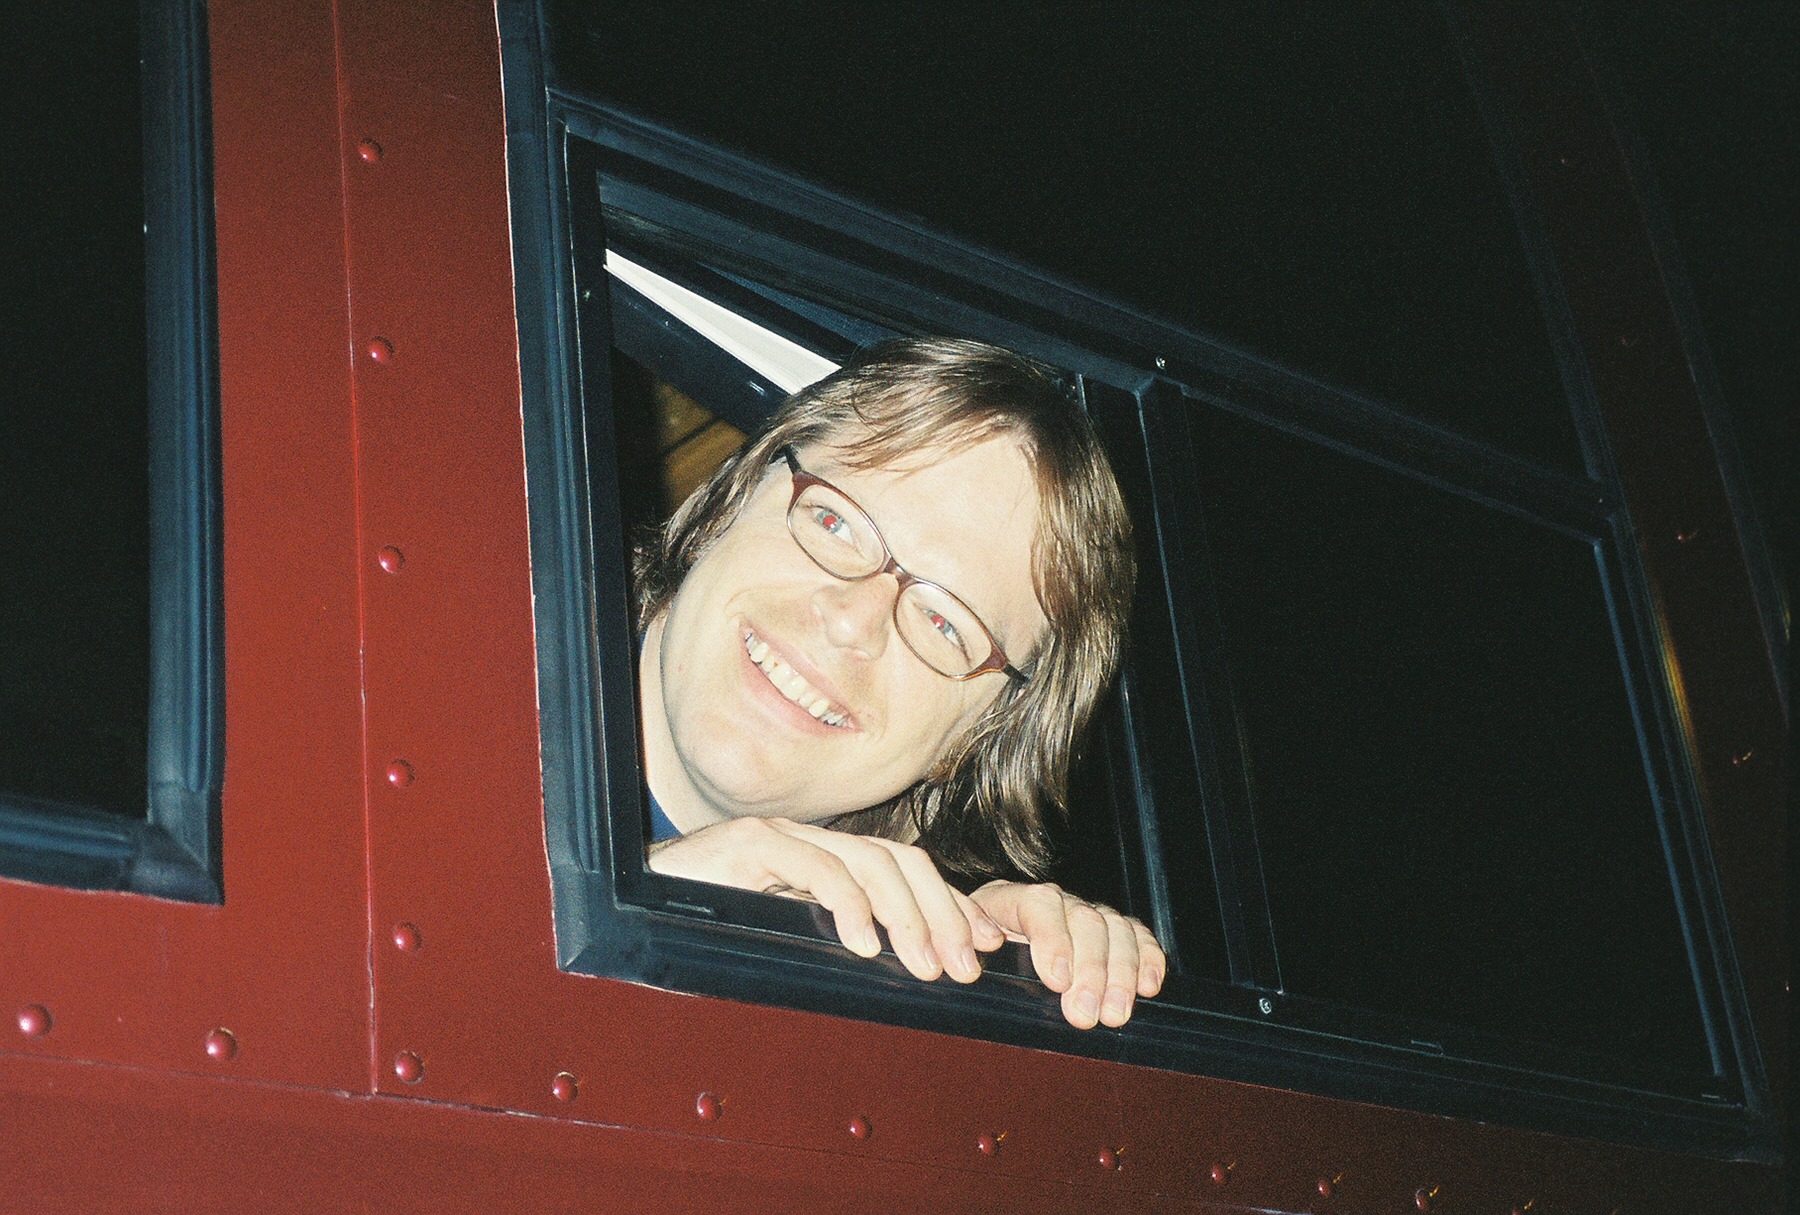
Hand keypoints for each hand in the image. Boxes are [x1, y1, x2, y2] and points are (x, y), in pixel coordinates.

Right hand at [648, 817, 1005, 981]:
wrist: (627, 903)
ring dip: (907, 917)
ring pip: (871, 862)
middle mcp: (812, 842)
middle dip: (943, 915)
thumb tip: (893, 983)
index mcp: (826, 864)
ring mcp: (784, 838)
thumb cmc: (702, 932)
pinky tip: (861, 945)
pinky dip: (848, 904)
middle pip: (903, 862)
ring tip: (923, 965)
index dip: (951, 906)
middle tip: (964, 967)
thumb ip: (829, 949)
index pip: (907, 873)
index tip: (986, 946)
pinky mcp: (751, 844)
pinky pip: (816, 867)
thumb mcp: (780, 943)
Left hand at [969, 881, 1164, 1028]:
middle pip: (1083, 920)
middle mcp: (1053, 903)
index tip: (1056, 980)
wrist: (987, 947)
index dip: (1052, 939)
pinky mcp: (1109, 932)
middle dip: (1089, 970)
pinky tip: (1148, 986)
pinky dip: (1147, 958)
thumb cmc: (970, 954)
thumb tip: (967, 967)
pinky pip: (1136, 936)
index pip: (1038, 905)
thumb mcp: (958, 950)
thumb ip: (960, 951)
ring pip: (1114, 929)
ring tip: (1114, 1014)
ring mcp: (1084, 914)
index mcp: (1008, 901)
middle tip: (1085, 1014)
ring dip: (1120, 973)